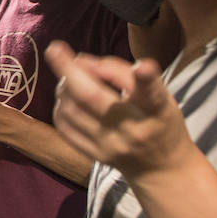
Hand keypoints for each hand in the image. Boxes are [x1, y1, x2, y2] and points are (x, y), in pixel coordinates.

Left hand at [45, 42, 195, 180]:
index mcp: (156, 110)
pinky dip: (61, 107)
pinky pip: (65, 127)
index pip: (152, 93)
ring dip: (64, 86)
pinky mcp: (95, 155)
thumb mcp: (158, 94)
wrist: (161, 168)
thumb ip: (122, 73)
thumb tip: (80, 61)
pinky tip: (66, 99)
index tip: (143, 65)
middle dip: (68, 70)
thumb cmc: (158, 120)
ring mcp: (110, 145)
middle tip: (55, 49)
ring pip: (72, 109)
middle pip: (93, 97)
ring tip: (69, 77)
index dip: (147, 77)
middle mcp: (133, 128)